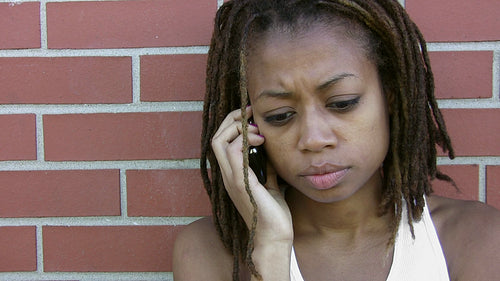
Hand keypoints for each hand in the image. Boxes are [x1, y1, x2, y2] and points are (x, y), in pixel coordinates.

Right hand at [211, 107, 292, 244]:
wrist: (274, 237)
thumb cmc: (273, 215)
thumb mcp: (270, 184)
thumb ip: (266, 169)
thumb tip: (270, 152)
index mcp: (233, 175)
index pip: (221, 142)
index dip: (233, 124)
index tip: (253, 117)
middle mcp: (227, 175)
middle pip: (216, 137)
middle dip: (231, 119)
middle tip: (251, 114)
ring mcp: (231, 178)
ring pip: (219, 141)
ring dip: (237, 127)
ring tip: (256, 128)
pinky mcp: (240, 182)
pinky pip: (232, 152)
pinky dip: (244, 139)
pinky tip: (260, 140)